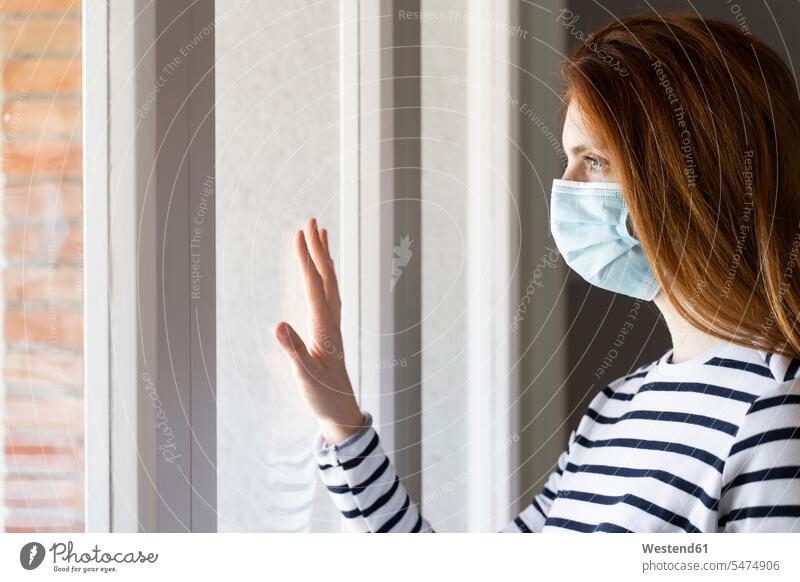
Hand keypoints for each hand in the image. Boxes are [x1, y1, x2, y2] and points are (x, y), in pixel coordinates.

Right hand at [274, 218, 364, 443]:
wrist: (341, 408)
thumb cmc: (322, 394)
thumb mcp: (304, 375)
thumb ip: (293, 350)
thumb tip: (278, 325)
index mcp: (323, 325)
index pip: (314, 284)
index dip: (306, 259)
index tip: (300, 234)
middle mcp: (331, 319)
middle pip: (325, 276)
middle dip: (318, 247)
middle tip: (311, 220)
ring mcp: (332, 323)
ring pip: (330, 282)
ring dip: (325, 257)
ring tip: (321, 234)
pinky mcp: (330, 329)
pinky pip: (328, 293)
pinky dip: (325, 275)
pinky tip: (321, 272)